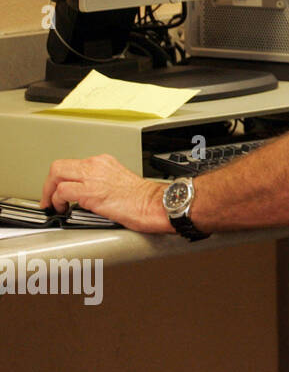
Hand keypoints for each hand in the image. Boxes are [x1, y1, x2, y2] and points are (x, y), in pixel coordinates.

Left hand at [41, 154, 171, 233]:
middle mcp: (97, 165)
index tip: (59, 191)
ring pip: (56, 174)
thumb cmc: (144, 199)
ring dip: (49, 192)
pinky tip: (63, 209)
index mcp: (104, 162)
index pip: (73, 165)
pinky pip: (62, 192)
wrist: (156, 204)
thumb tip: (88, 196)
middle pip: (59, 166)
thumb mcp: (120, 181)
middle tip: (49, 198)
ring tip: (54, 205)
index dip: (61, 179)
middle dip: (49, 184)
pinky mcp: (90, 192)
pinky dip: (57, 201)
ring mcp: (92, 177)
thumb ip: (102, 183)